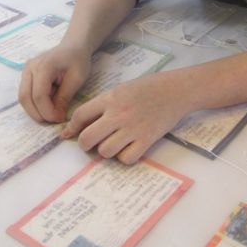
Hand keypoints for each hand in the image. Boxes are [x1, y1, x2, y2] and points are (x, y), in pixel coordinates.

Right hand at [18, 44, 91, 122]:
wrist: (73, 46)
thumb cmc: (78, 59)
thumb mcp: (77, 78)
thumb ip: (65, 96)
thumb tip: (56, 116)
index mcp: (44, 65)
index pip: (39, 95)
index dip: (47, 111)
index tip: (60, 119)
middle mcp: (30, 67)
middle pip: (25, 97)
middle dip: (38, 114)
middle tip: (54, 120)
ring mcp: (25, 71)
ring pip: (23, 97)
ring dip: (35, 110)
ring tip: (52, 114)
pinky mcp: (26, 75)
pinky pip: (26, 94)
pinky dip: (34, 104)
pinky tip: (48, 105)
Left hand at [61, 72, 188, 164]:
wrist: (175, 91)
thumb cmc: (147, 88)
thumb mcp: (121, 89)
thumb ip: (102, 105)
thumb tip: (82, 123)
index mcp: (110, 99)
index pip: (80, 116)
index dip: (72, 127)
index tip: (70, 134)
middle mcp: (118, 114)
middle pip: (88, 138)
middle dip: (85, 144)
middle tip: (91, 143)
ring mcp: (133, 128)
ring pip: (105, 151)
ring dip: (106, 150)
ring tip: (113, 143)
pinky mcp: (147, 139)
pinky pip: (126, 158)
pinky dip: (124, 156)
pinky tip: (128, 147)